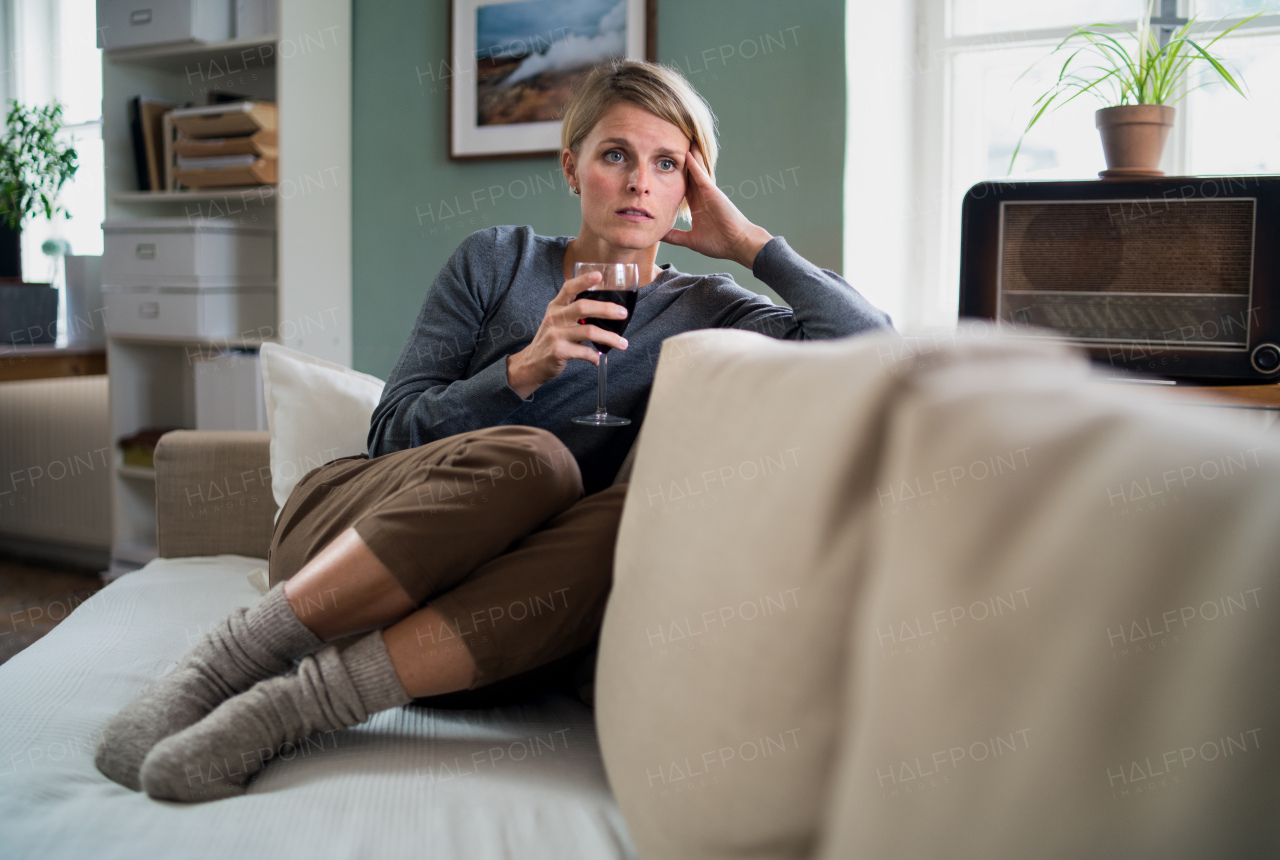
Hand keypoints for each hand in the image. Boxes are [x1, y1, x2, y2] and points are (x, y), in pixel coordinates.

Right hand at [506, 271, 629, 398]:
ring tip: (623, 343)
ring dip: (610, 338)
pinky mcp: (559, 351)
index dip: (584, 280)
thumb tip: (607, 311)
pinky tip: (597, 359)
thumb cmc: (551, 340)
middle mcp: (555, 317)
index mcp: (556, 306)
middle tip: (623, 313)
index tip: (599, 275)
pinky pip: (584, 352)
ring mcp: (556, 334)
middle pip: (583, 307)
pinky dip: (595, 356)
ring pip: (589, 331)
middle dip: (606, 309)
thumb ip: (574, 313)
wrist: (532, 363)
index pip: (569, 288)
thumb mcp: (557, 321)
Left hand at [662, 144, 772, 268]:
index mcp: (697, 206)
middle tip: (668, 146)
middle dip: (679, 162)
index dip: (673, 178)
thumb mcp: (690, 240)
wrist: (737, 244)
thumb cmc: (719, 243)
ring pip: (694, 170)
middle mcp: (701, 196)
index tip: (662, 168)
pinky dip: (694, 165)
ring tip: (679, 140)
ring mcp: (707, 192)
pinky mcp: (712, 191)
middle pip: (687, 175)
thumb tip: (659, 235)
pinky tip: (687, 153)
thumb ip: (675, 236)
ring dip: (688, 156)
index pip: (681, 188)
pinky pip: (701, 176)